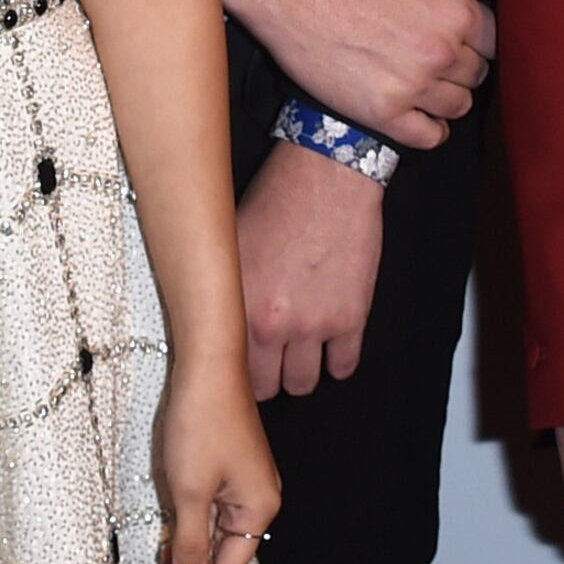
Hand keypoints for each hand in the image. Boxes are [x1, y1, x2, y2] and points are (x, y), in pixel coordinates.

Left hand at [134, 366, 279, 563]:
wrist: (207, 365)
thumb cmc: (201, 423)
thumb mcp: (188, 490)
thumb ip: (190, 543)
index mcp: (257, 510)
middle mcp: (256, 502)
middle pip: (219, 560)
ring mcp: (241, 487)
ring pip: (210, 541)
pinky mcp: (225, 472)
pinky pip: (206, 518)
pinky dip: (185, 538)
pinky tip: (164, 553)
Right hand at [224, 0, 493, 149]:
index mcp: (454, 11)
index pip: (493, 38)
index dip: (477, 35)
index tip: (458, 33)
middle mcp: (440, 54)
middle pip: (476, 73)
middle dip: (462, 63)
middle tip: (434, 53)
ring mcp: (412, 88)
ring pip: (458, 106)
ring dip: (448, 94)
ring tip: (423, 79)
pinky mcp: (382, 114)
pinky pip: (429, 137)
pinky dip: (430, 128)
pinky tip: (418, 112)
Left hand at [239, 143, 382, 396]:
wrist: (326, 177)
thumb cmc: (274, 200)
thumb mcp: (228, 245)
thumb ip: (221, 291)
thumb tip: (211, 323)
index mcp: (235, 307)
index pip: (229, 370)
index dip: (235, 369)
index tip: (241, 364)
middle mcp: (272, 325)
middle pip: (268, 387)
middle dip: (269, 375)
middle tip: (272, 358)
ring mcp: (315, 325)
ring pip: (304, 383)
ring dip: (301, 370)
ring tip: (301, 351)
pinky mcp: (351, 318)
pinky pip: (344, 366)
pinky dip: (337, 361)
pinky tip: (331, 345)